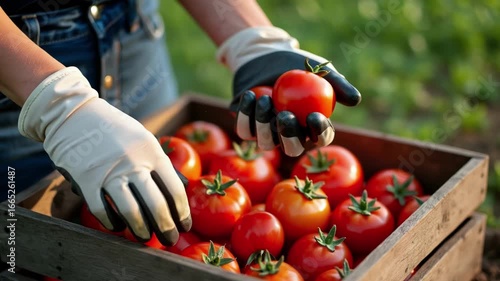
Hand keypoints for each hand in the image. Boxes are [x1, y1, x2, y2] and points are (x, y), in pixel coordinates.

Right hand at [18, 67, 190, 244]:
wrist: (75, 113)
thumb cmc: (116, 129)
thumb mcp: (145, 138)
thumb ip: (160, 162)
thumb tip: (182, 187)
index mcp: (152, 151)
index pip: (175, 189)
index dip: (182, 212)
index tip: (185, 225)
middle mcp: (133, 162)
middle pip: (156, 205)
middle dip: (167, 227)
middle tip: (170, 239)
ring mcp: (109, 172)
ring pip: (130, 211)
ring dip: (141, 230)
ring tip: (146, 238)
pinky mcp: (85, 179)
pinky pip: (101, 209)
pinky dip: (111, 222)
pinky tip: (118, 226)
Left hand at [217, 27, 360, 156]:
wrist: (267, 57)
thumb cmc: (298, 65)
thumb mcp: (321, 70)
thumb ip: (338, 84)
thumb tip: (355, 99)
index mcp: (311, 127)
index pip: (320, 138)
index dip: (319, 132)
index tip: (314, 115)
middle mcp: (290, 135)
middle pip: (291, 148)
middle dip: (288, 136)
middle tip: (285, 115)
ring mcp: (267, 134)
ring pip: (265, 142)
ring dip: (263, 124)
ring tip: (264, 98)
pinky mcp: (247, 126)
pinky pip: (245, 129)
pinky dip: (245, 114)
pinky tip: (249, 96)